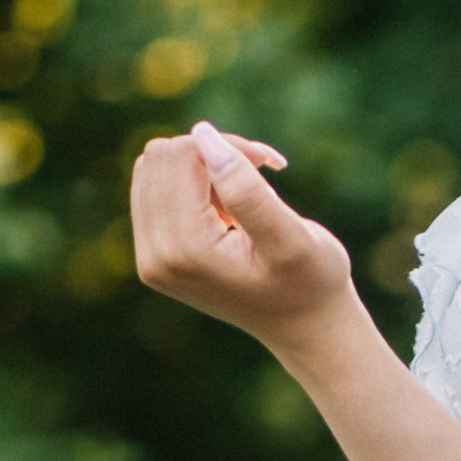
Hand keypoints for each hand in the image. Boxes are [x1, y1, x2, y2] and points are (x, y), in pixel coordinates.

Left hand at [131, 122, 354, 351]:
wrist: (303, 325)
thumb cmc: (310, 282)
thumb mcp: (293, 238)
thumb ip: (248, 191)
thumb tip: (202, 135)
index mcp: (186, 251)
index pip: (181, 157)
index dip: (227, 146)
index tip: (266, 165)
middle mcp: (155, 258)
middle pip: (160, 158)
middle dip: (210, 153)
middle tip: (256, 173)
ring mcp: (149, 259)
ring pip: (153, 167)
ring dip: (200, 167)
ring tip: (240, 196)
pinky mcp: (152, 254)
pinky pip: (152, 187)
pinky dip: (190, 183)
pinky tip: (223, 208)